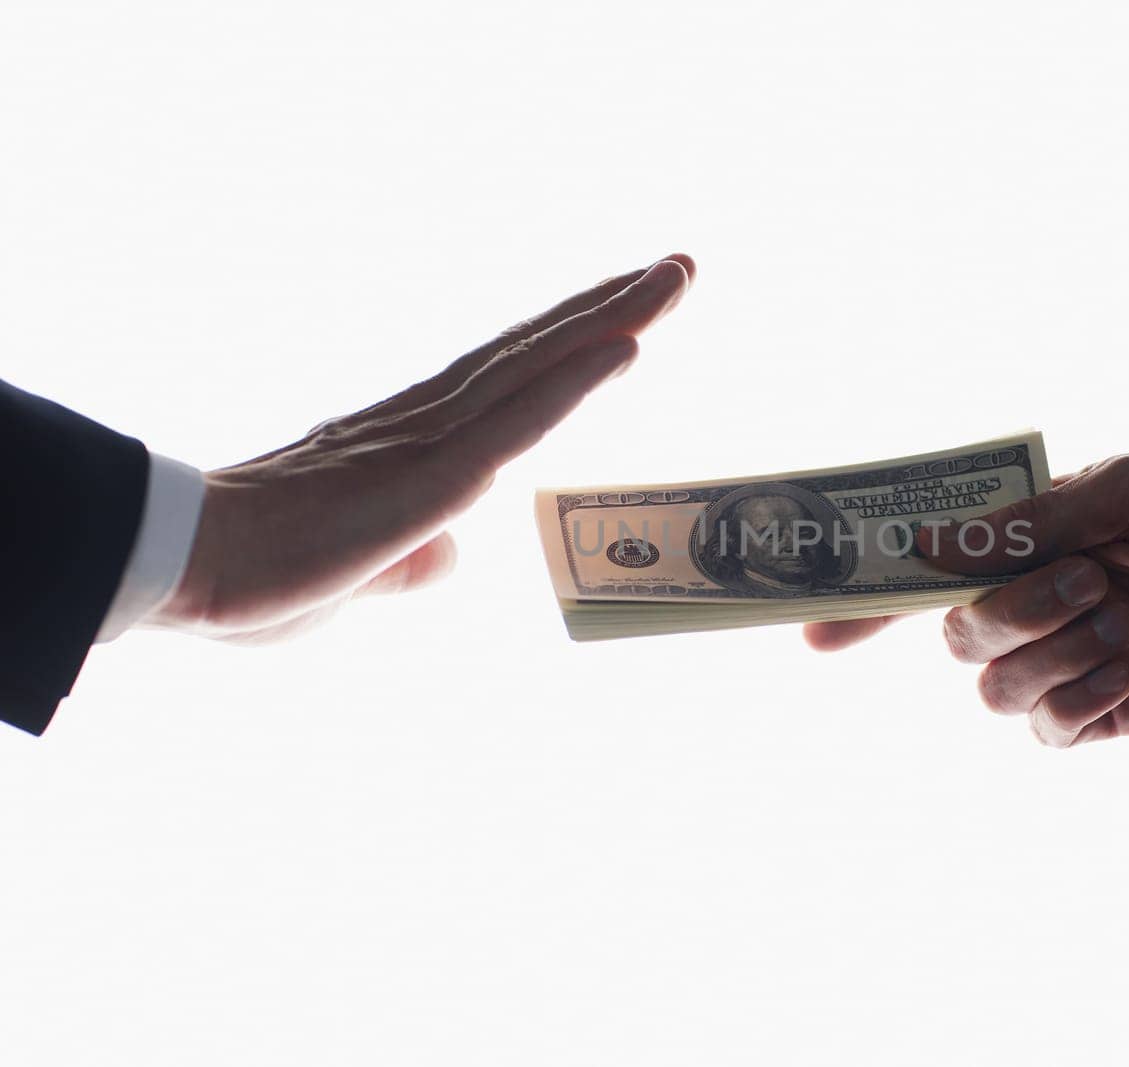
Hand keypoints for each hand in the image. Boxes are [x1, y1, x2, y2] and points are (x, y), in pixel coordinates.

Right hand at [150, 254, 693, 641]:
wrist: (182, 570)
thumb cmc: (254, 576)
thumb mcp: (357, 579)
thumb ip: (409, 560)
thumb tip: (449, 552)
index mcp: (410, 445)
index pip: (509, 382)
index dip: (569, 345)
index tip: (624, 314)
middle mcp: (427, 425)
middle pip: (536, 354)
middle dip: (611, 308)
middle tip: (677, 266)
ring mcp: (428, 444)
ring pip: (537, 368)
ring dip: (611, 321)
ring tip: (672, 276)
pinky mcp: (424, 477)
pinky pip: (513, 422)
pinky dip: (571, 383)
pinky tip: (625, 348)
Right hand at [804, 439, 1128, 745]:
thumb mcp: (1126, 490)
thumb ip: (1029, 524)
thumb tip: (926, 548)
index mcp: (1030, 541)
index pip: (930, 575)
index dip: (869, 602)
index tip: (812, 630)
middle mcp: (1039, 601)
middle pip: (956, 637)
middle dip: (1004, 614)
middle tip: (1085, 581)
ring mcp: (1074, 659)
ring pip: (995, 688)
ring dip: (1046, 653)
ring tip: (1119, 619)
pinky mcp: (1114, 709)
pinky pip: (1052, 727)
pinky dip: (1076, 697)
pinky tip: (1128, 666)